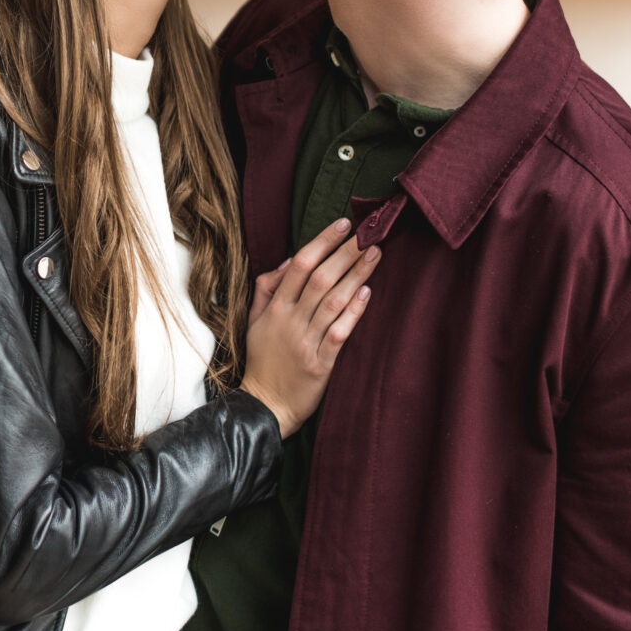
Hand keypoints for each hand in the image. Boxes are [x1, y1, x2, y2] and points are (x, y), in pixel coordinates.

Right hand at [240, 218, 381, 438]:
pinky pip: (339, 333)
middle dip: (346, 252)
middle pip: (321, 278)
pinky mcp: (320, 364)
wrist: (265, 405)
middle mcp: (290, 321)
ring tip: (375, 254)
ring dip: (356, 275)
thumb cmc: (262, 360)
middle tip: (368, 232)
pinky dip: (354, 312)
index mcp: (275, 308)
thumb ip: (267, 289)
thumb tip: (291, 261)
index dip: (322, 242)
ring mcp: (306, 342)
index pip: (300, 266)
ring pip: (333, 302)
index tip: (343, 225)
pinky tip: (367, 293)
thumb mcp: (255, 321)